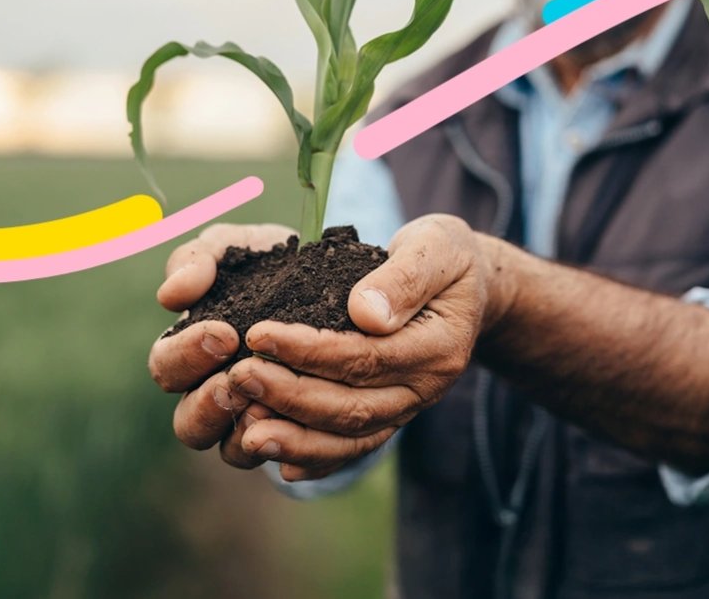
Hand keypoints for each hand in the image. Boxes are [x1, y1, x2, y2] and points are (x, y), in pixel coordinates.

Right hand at [147, 222, 295, 468]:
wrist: (338, 279)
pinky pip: (287, 460)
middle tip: (239, 379)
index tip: (225, 333)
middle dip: (210, 405)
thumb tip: (172, 295)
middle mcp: (212, 393)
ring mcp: (252, 421)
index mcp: (189, 351)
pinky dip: (294, 449)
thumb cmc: (270, 263)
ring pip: (232, 452)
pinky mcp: (295, 436)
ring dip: (248, 432)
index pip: (166, 368)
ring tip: (271, 406)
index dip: (188, 356)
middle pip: (188, 425)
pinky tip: (308, 425)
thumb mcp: (234, 248)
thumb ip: (197, 260)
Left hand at [229, 214, 510, 481]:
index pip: (365, 357)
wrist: (470, 288)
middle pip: (352, 406)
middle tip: (238, 377)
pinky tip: (279, 461)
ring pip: (350, 437)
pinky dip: (317, 459)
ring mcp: (407, 408)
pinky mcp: (390, 416)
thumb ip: (406, 276)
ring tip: (246, 432)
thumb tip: (366, 313)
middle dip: (290, 396)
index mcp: (438, 347)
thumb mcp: (438, 246)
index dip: (309, 350)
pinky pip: (354, 448)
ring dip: (296, 438)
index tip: (258, 334)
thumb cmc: (446, 257)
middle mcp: (424, 388)